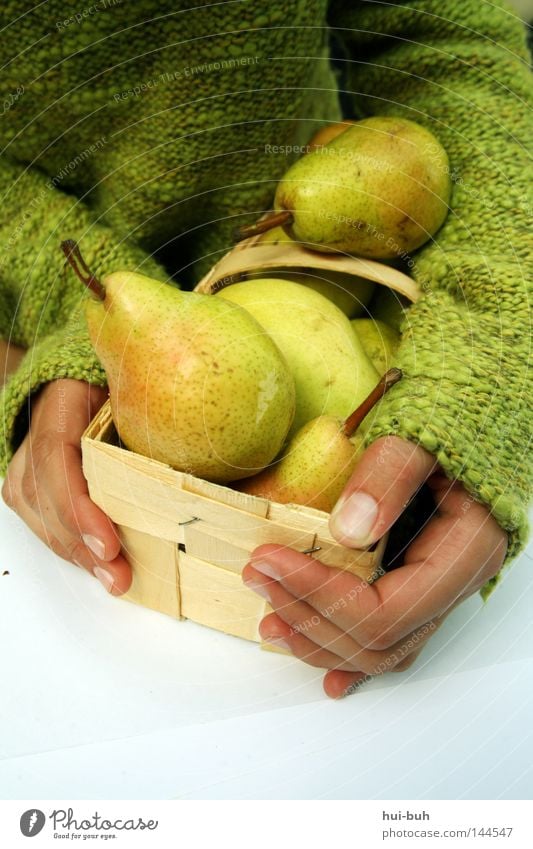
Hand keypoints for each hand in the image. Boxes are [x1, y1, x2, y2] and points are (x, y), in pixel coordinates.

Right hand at [2, 379, 130, 594]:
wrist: (87, 384)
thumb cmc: (120, 390)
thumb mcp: (136, 393)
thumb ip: (149, 417)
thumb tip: (195, 456)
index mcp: (61, 402)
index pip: (56, 458)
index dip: (78, 507)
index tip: (109, 544)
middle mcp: (34, 435)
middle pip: (47, 498)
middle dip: (84, 544)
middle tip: (119, 577)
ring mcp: (25, 463)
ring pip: (40, 517)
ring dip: (78, 553)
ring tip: (113, 580)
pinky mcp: (27, 487)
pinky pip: (42, 524)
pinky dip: (71, 548)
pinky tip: (96, 566)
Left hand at [242, 436, 506, 697]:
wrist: (476, 415)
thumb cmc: (453, 422)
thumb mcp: (420, 436)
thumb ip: (391, 474)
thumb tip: (346, 529)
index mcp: (465, 552)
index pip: (386, 609)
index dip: (321, 594)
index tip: (269, 560)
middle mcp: (455, 583)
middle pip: (379, 639)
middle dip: (308, 615)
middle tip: (256, 576)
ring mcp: (438, 588)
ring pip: (380, 647)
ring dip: (320, 639)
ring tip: (269, 620)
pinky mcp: (419, 582)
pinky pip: (388, 635)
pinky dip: (351, 652)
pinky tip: (326, 675)